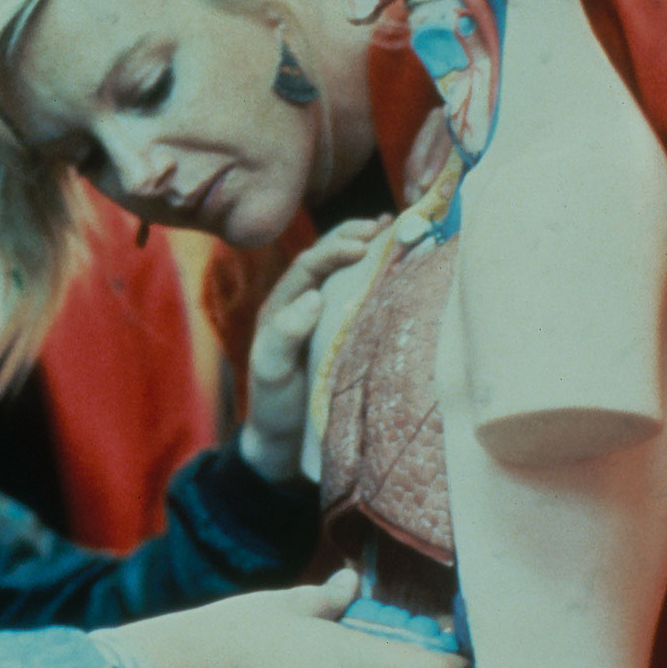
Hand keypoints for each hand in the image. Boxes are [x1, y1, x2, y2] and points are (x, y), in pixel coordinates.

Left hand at [241, 217, 389, 482]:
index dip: (335, 249)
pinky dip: (375, 273)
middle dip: (353, 235)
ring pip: (343, 270)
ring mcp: (323, 316)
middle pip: (327, 256)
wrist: (283, 443)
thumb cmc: (274, 406)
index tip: (364, 245)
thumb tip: (313, 295)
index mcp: (282, 306)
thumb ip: (283, 335)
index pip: (309, 265)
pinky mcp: (341, 331)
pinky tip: (395, 263)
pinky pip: (358, 293)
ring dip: (365, 246)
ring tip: (392, 228)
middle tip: (385, 224)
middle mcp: (301, 303)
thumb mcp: (272, 373)